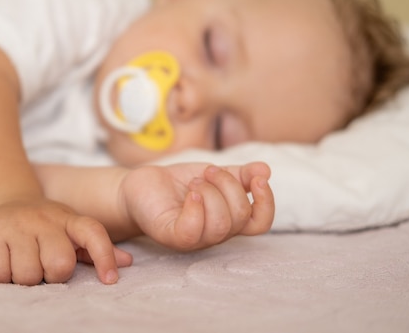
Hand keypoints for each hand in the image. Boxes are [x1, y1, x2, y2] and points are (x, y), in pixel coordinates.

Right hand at [0, 199, 132, 285]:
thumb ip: (96, 248)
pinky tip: (3, 262)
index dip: (105, 256)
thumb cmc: (44, 226)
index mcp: (69, 219)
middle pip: (59, 264)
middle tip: (44, 268)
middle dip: (53, 276)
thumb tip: (126, 262)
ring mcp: (16, 226)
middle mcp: (44, 219)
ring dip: (25, 278)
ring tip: (22, 263)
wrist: (1, 199)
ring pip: (27, 274)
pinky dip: (1, 276)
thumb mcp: (71, 229)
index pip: (93, 233)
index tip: (110, 280)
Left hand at [120, 162, 273, 250]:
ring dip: (210, 192)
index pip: (260, 223)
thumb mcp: (214, 174)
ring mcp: (194, 238)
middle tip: (207, 171)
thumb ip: (240, 174)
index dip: (267, 203)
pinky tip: (190, 193)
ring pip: (220, 224)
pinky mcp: (171, 235)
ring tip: (195, 182)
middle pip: (240, 217)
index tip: (258, 178)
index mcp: (229, 219)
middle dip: (228, 184)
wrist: (141, 186)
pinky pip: (192, 230)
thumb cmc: (178, 184)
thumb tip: (265, 170)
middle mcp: (215, 233)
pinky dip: (196, 207)